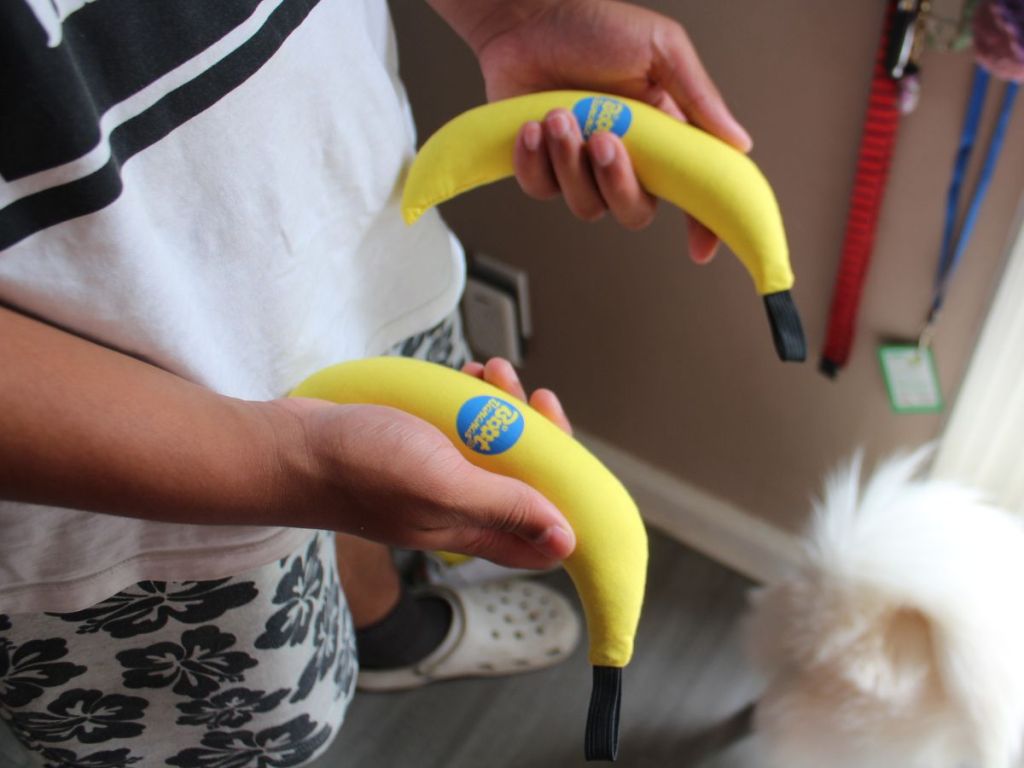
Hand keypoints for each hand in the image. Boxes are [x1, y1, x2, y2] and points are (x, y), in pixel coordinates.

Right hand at [269, 371, 574, 569]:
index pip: (540, 530)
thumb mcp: (442, 486)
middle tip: (529, 394)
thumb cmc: (359, 468)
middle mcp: (457, 508)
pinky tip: (465, 375)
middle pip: (522, 479)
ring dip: (503, 408)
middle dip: (536, 435)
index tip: (569, 449)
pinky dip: (469, 400)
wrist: (290, 447)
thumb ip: (505, 509)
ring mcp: (435, 478)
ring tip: (493, 371)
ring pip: (490, 446)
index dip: (566, 497)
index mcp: (470, 529)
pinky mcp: (415, 451)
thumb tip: (566, 538)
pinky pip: (459, 426)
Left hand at [430, 0, 751, 263]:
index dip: (701, 225)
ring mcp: (581, 166)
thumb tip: (741, 143)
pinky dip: (535, 162)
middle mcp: (625, 158)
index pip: (690, 191)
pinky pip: (542, 190)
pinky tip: (533, 128)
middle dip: (619, 182)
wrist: (527, 14)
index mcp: (662, 136)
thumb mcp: (661, 49)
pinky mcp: (541, 166)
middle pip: (635, 211)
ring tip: (559, 117)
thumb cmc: (593, 24)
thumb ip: (698, 98)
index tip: (700, 248)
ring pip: (586, 205)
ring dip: (570, 163)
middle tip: (604, 139)